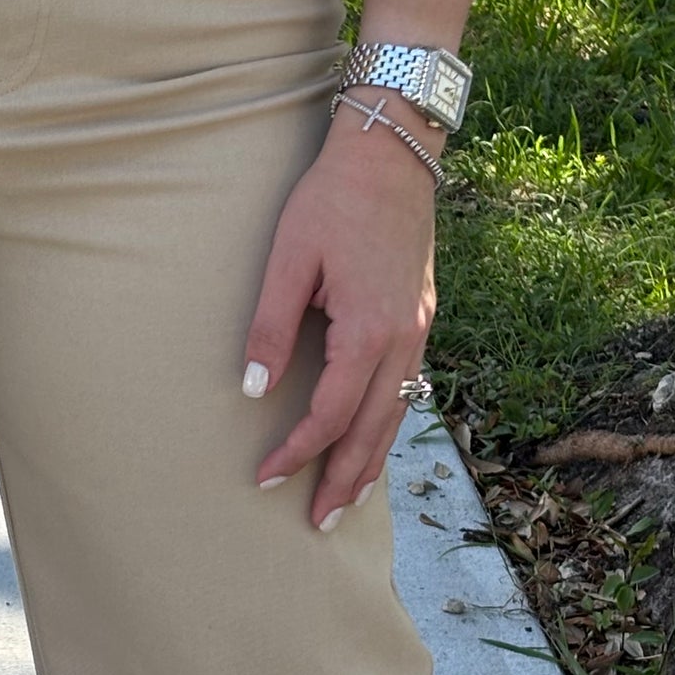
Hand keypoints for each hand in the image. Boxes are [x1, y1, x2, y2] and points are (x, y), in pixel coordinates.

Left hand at [241, 110, 439, 530]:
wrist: (394, 152)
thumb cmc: (333, 198)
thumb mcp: (288, 257)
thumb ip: (269, 326)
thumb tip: (254, 389)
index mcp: (370, 330)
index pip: (330, 414)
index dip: (297, 452)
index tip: (265, 477)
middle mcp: (405, 340)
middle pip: (374, 431)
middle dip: (344, 481)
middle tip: (318, 523)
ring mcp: (420, 331)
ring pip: (398, 415)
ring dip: (370, 463)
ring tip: (345, 500)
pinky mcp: (421, 319)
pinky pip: (407, 390)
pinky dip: (386, 425)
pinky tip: (370, 441)